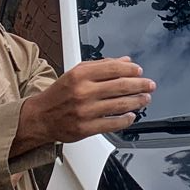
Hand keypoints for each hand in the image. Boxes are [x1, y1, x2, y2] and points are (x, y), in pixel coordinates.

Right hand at [22, 57, 155, 141]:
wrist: (40, 117)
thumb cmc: (59, 94)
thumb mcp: (76, 73)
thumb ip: (101, 66)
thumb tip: (125, 61)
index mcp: (80, 75)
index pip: (113, 68)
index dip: (130, 69)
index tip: (139, 71)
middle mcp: (83, 92)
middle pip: (120, 86)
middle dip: (140, 85)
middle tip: (150, 85)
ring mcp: (85, 111)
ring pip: (119, 105)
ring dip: (137, 101)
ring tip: (145, 99)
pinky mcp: (86, 128)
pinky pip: (112, 124)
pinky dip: (126, 120)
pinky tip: (132, 116)